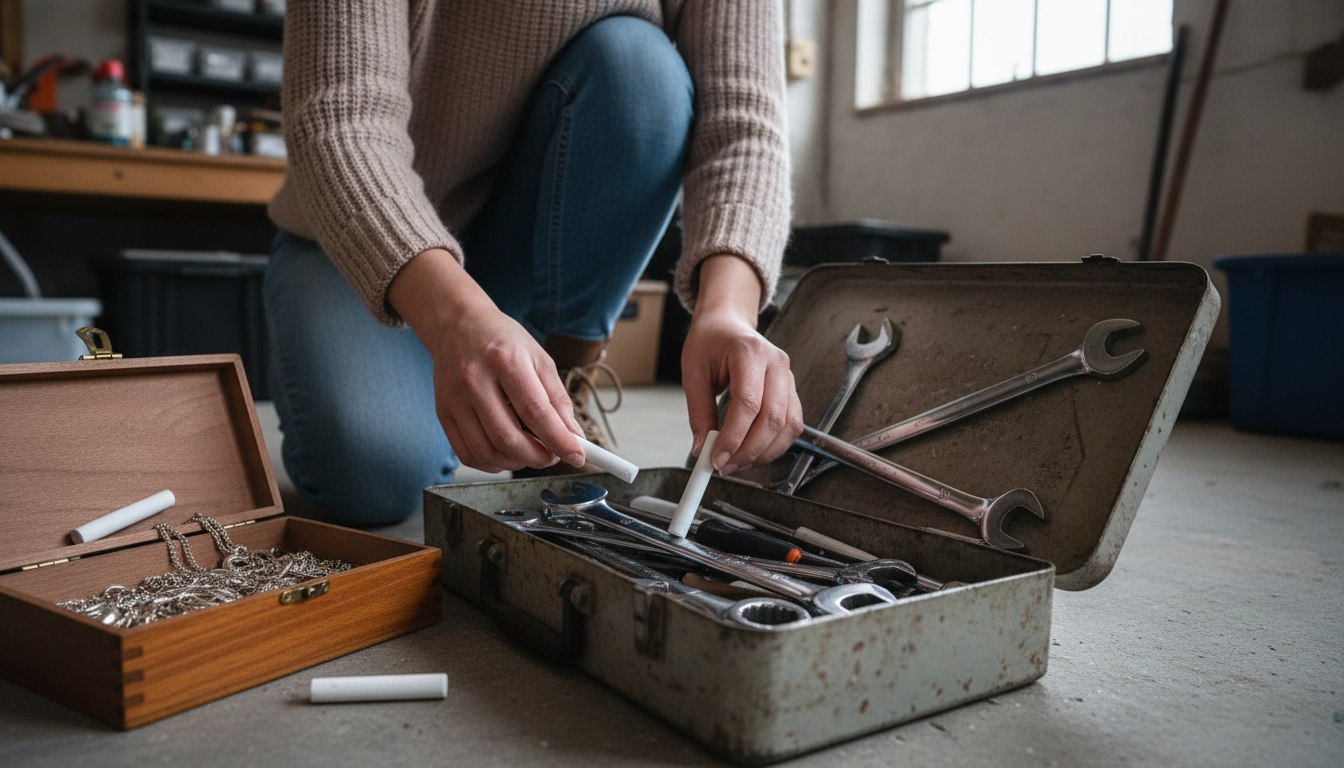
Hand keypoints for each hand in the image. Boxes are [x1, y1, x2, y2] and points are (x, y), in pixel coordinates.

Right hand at [388, 248, 585, 472]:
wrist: (457, 325)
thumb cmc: (503, 341)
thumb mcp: (539, 358)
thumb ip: (557, 398)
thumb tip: (573, 435)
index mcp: (504, 360)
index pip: (535, 412)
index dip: (559, 440)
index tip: (577, 455)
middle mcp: (474, 380)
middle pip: (507, 438)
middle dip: (538, 457)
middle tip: (553, 456)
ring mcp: (454, 399)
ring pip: (486, 452)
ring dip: (516, 463)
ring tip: (531, 454)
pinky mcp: (442, 413)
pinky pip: (467, 454)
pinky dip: (492, 464)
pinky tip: (506, 454)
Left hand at [681, 255, 802, 474]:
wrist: (728, 323)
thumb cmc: (710, 342)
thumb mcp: (694, 373)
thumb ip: (699, 413)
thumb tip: (703, 450)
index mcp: (749, 352)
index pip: (748, 403)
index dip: (734, 437)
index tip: (716, 458)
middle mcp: (776, 363)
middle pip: (772, 418)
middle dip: (748, 450)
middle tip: (724, 466)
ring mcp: (788, 377)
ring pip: (788, 426)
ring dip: (763, 453)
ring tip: (736, 463)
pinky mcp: (792, 391)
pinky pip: (792, 425)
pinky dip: (774, 445)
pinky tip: (753, 453)